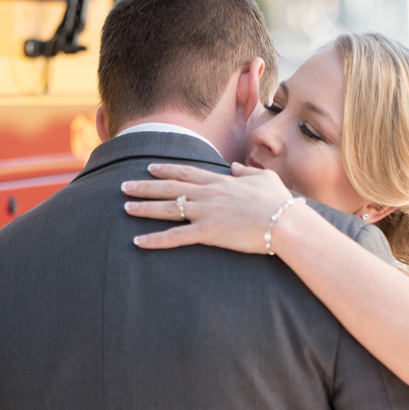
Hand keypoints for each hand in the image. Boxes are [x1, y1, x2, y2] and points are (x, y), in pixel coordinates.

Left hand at [121, 162, 294, 252]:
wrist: (285, 221)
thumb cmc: (279, 202)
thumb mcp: (264, 178)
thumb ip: (246, 172)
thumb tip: (236, 167)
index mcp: (220, 181)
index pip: (186, 172)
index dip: (166, 169)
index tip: (149, 168)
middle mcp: (208, 194)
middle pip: (169, 188)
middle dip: (145, 187)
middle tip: (123, 186)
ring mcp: (206, 212)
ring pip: (167, 209)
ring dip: (144, 208)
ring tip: (124, 208)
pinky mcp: (208, 233)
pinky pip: (175, 237)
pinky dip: (155, 240)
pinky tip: (138, 242)